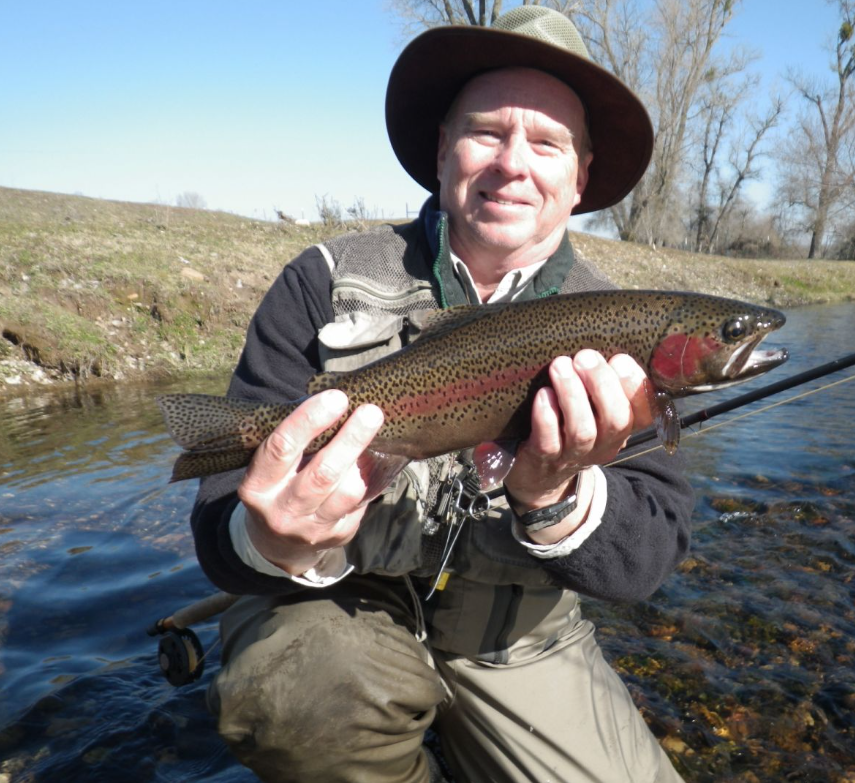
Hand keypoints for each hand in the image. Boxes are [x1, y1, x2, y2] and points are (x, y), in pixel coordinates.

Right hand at [236, 389, 384, 575]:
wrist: (279, 543)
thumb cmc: (279, 486)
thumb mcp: (271, 468)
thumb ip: (295, 442)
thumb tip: (337, 403)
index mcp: (257, 487)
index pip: (282, 448)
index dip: (310, 420)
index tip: (337, 398)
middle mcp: (281, 512)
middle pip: (323, 473)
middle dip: (350, 439)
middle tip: (371, 412)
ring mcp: (310, 529)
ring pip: (347, 492)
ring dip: (364, 460)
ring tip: (375, 435)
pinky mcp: (336, 537)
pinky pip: (360, 503)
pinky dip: (369, 479)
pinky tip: (371, 462)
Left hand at [504, 350, 651, 514]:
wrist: (540, 477)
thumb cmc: (568, 428)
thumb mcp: (594, 409)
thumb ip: (604, 383)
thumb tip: (606, 344)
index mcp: (621, 428)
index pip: (645, 412)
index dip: (636, 386)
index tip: (619, 359)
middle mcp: (603, 444)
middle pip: (616, 420)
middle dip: (602, 384)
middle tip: (584, 357)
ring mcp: (574, 455)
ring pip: (582, 430)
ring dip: (572, 395)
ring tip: (560, 366)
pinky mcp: (543, 459)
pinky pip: (548, 441)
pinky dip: (546, 417)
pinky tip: (542, 395)